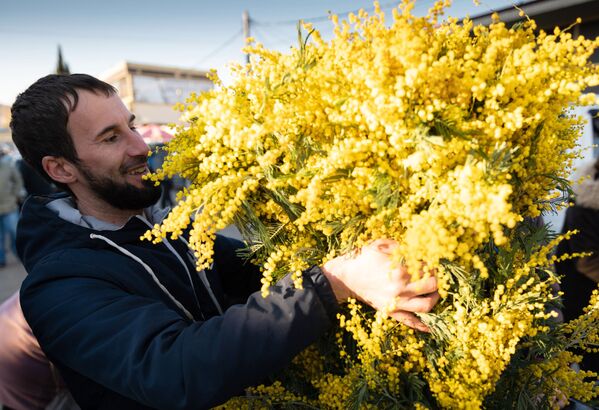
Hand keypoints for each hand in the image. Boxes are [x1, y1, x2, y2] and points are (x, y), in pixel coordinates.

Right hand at [321, 239, 438, 331]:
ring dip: (435, 298)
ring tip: (433, 292)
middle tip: (434, 275)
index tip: (430, 262)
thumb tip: (415, 246)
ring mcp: (397, 302)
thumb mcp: (380, 246)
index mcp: (399, 270)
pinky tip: (432, 326)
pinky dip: (423, 325)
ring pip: (427, 305)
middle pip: (432, 286)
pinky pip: (411, 321)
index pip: (427, 267)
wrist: (347, 278)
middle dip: (436, 279)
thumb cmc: (364, 259)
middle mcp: (401, 288)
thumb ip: (399, 245)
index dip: (432, 264)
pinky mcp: (392, 312)